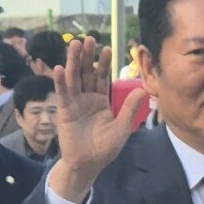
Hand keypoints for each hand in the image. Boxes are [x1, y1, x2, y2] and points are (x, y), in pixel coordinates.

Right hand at [47, 38, 140, 202]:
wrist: (88, 164)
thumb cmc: (105, 148)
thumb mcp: (121, 128)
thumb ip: (130, 109)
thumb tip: (144, 90)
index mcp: (101, 100)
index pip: (101, 77)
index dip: (102, 63)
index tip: (106, 48)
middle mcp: (86, 98)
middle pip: (86, 73)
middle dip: (87, 56)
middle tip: (88, 38)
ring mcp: (74, 103)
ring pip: (73, 78)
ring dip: (73, 61)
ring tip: (74, 44)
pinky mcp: (64, 111)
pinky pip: (62, 93)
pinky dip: (60, 81)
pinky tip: (59, 68)